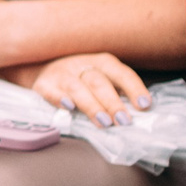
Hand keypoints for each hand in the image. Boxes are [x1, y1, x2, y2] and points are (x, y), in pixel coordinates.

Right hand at [23, 53, 150, 127]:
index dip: (134, 88)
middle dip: (113, 102)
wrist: (41, 67)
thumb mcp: (100, 81)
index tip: (144, 105)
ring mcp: (61, 73)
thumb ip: (116, 95)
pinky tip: (69, 107)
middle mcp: (81, 65)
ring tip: (104, 121)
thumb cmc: (80, 81)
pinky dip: (59, 99)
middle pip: (99, 82)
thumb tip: (135, 116)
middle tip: (123, 121)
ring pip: (77, 88)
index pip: (121, 73)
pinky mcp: (43, 84)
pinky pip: (50, 91)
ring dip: (92, 105)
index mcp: (101, 63)